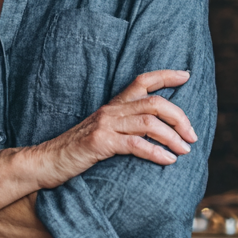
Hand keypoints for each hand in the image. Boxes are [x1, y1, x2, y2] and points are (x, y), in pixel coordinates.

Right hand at [34, 70, 196, 186]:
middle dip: (179, 117)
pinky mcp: (99, 143)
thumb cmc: (76, 151)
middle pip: (154, 102)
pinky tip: (167, 161)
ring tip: (184, 151)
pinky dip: (156, 152)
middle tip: (192, 135)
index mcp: (113, 106)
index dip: (165, 75)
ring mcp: (105, 125)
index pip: (142, 81)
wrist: (45, 162)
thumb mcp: (102, 134)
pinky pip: (135, 144)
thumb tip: (155, 134)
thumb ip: (124, 128)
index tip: (186, 75)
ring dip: (172, 136)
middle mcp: (111, 111)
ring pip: (149, 122)